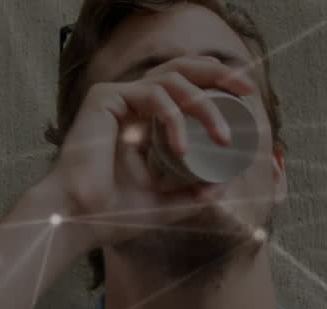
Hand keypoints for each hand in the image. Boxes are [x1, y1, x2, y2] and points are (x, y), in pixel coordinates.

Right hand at [42, 55, 255, 250]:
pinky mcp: (105, 98)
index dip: (217, 84)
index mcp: (143, 118)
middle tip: (248, 90)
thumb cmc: (113, 215)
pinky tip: (180, 148)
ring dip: (205, 105)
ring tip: (222, 136)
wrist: (78, 222)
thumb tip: (227, 187)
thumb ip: (193, 194)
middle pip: (182, 69)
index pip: (185, 87)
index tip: (247, 97)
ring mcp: (117, 97)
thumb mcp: (167, 204)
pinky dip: (173, 119)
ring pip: (173, 80)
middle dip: (220, 74)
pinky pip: (152, 95)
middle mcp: (130, 101)